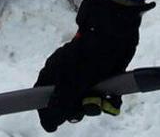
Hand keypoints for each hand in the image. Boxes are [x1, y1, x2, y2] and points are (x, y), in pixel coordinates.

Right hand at [36, 0, 153, 131]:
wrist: (115, 32)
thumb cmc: (88, 54)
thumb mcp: (72, 83)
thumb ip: (60, 105)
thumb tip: (48, 126)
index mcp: (53, 74)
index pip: (43, 98)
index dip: (50, 111)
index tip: (57, 122)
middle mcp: (68, 77)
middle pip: (67, 104)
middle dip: (78, 109)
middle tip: (85, 105)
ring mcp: (86, 77)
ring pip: (87, 103)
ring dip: (97, 106)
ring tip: (104, 99)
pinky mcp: (103, 77)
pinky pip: (103, 97)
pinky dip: (109, 100)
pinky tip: (113, 97)